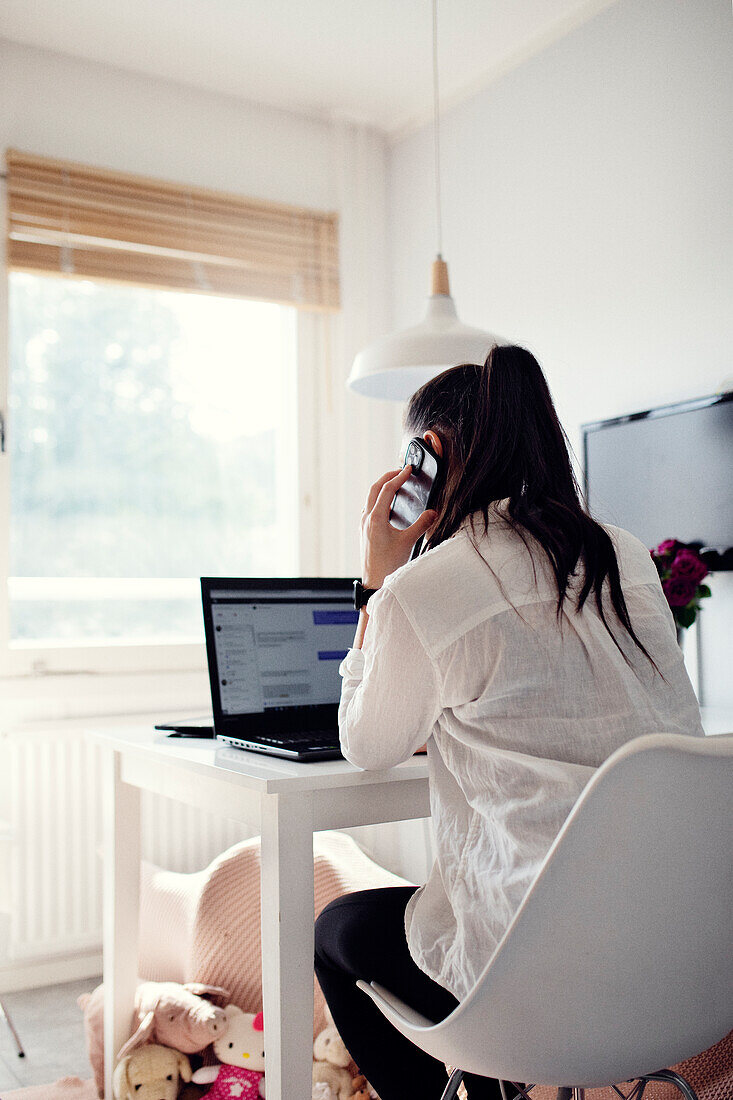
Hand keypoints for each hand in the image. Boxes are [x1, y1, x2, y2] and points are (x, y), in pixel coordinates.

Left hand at [360, 466, 437, 589]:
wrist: (375, 582)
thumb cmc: (388, 565)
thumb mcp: (409, 542)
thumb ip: (422, 524)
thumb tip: (433, 513)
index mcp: (376, 518)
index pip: (387, 489)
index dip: (399, 477)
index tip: (408, 470)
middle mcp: (366, 519)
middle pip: (374, 488)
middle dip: (387, 477)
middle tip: (401, 471)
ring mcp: (363, 525)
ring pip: (369, 497)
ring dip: (381, 487)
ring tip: (395, 484)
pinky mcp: (364, 531)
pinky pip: (369, 507)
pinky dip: (378, 499)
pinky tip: (387, 505)